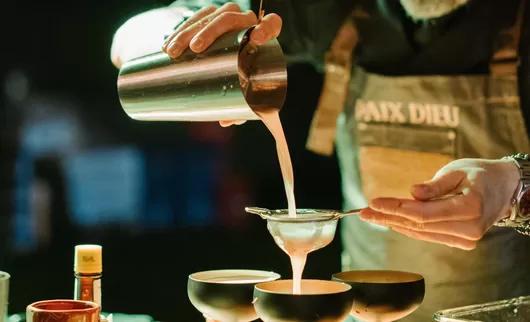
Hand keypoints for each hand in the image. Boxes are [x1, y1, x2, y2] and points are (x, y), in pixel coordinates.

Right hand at [161, 2, 281, 127]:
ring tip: (174, 51)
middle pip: (231, 17)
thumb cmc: (246, 74)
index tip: (257, 39)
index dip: (266, 29)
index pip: (271, 24)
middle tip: (195, 47)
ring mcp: (228, 15)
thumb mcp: (247, 88)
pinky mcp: (211, 16)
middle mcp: (247, 22)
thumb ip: (242, 105)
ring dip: (188, 31)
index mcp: (265, 35)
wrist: (238, 54)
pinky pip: (195, 17)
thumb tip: (225, 121)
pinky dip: (180, 30)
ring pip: (209, 16)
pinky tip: (168, 43)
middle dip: (211, 30)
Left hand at [359, 158, 519, 249]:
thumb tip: (412, 192)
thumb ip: (435, 185)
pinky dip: (408, 227)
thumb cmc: (480, 174)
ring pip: (421, 233)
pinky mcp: (460, 242)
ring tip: (370, 216)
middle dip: (388, 217)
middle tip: (363, 212)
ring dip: (393, 224)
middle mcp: (469, 229)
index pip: (424, 213)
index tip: (373, 202)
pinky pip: (428, 235)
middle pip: (419, 225)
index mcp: (471, 207)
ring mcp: (466, 239)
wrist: (504, 188)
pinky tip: (390, 221)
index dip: (396, 208)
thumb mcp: (457, 171)